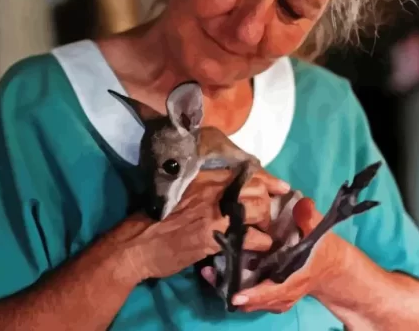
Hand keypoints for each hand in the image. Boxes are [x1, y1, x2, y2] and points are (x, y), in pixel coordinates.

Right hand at [124, 169, 284, 280]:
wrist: (137, 243)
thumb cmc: (155, 216)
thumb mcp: (179, 191)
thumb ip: (204, 188)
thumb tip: (228, 190)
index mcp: (204, 177)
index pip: (246, 171)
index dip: (268, 179)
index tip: (281, 186)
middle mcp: (212, 191)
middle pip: (256, 189)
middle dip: (267, 203)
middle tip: (265, 216)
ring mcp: (215, 213)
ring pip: (258, 210)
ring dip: (265, 222)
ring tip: (262, 231)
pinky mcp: (214, 237)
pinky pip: (250, 237)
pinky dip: (258, 243)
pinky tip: (255, 247)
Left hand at [201, 197, 347, 312]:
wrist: (331, 268)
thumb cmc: (323, 249)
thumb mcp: (320, 232)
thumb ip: (309, 219)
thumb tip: (302, 203)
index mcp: (295, 279)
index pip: (274, 291)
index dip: (255, 294)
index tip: (236, 294)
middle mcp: (284, 293)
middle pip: (255, 300)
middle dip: (233, 290)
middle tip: (210, 275)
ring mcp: (276, 298)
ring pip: (251, 301)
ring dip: (230, 289)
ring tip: (208, 273)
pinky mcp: (270, 295)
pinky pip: (251, 299)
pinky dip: (235, 289)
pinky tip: (217, 274)